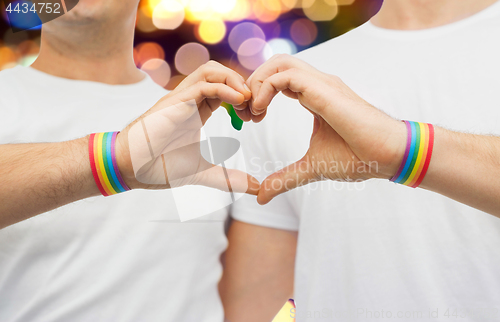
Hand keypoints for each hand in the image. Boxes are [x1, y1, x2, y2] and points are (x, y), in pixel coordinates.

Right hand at [115, 61, 259, 194]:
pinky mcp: (174, 102)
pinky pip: (203, 85)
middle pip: (220, 73)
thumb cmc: (160, 167)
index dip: (243, 97)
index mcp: (197, 111)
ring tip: (247, 98)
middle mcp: (190, 100)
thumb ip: (228, 179)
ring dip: (234, 79)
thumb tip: (254, 189)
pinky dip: (224, 88)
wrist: (131, 169)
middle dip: (242, 84)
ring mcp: (180, 98)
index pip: (225, 89)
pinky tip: (239, 101)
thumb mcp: (203, 172)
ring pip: (211, 70)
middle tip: (254, 106)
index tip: (256, 116)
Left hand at [237, 54, 405, 203]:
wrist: (386, 156)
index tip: (249, 118)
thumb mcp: (310, 168)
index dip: (258, 93)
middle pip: (276, 64)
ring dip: (257, 82)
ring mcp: (321, 84)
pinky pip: (285, 76)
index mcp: (314, 96)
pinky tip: (261, 112)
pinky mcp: (323, 89)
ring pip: (279, 63)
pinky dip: (266, 89)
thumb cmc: (357, 158)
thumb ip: (284, 178)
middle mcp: (316, 85)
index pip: (278, 80)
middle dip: (253, 83)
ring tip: (252, 111)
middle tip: (244, 112)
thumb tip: (261, 197)